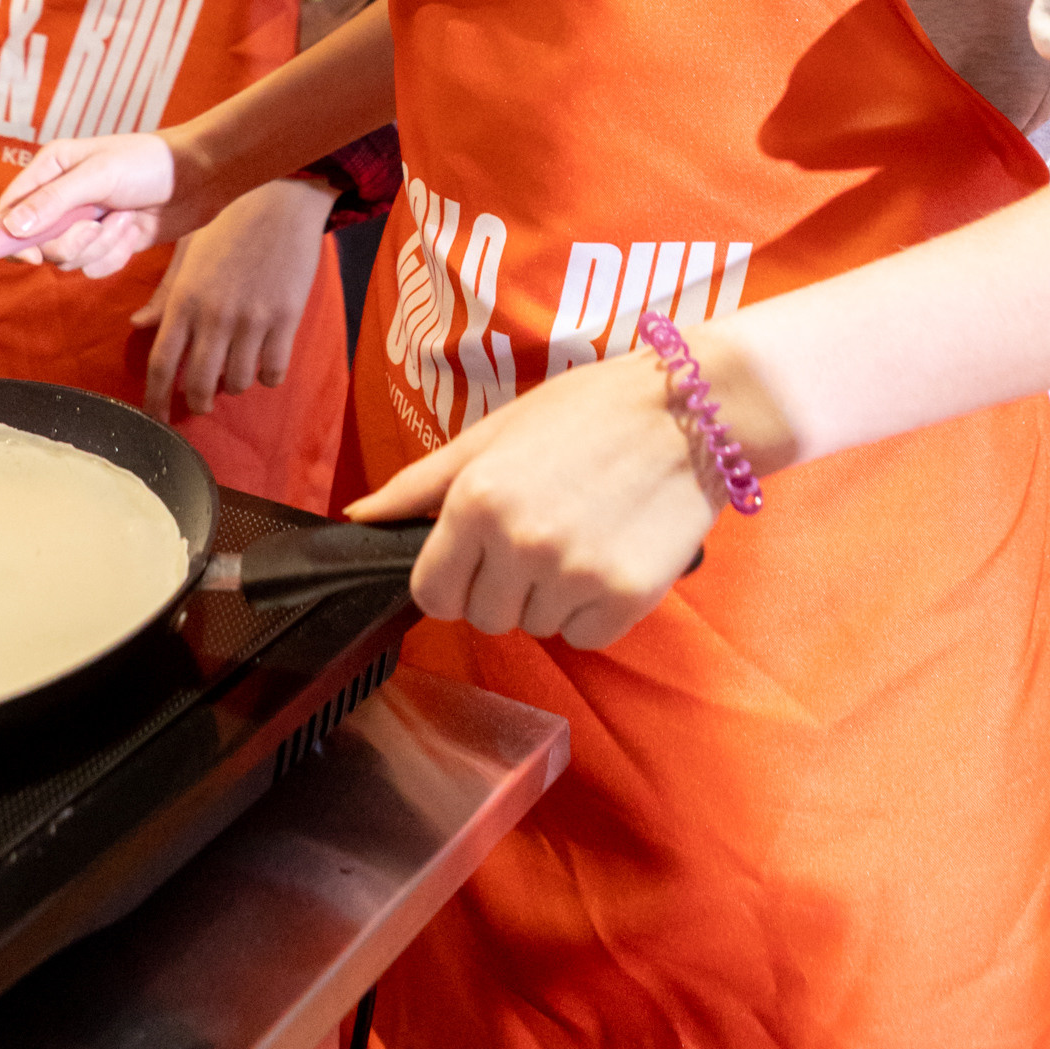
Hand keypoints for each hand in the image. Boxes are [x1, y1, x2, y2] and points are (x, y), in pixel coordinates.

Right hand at [0, 128, 225, 275]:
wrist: (199, 179)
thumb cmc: (149, 163)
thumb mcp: (99, 175)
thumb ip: (54, 202)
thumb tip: (12, 228)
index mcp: (50, 169)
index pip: (8, 210)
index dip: (11, 238)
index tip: (32, 256)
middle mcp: (61, 198)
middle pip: (38, 245)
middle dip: (72, 242)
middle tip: (97, 224)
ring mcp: (83, 223)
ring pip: (68, 261)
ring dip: (101, 245)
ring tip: (126, 217)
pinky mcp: (106, 244)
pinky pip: (95, 268)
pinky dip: (117, 255)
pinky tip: (135, 230)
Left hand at [132, 175, 334, 418]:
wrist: (280, 198)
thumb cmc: (227, 222)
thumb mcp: (188, 254)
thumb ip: (165, 293)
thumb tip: (138, 325)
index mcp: (184, 298)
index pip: (161, 364)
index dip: (154, 400)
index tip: (154, 418)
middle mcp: (214, 314)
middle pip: (198, 384)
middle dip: (196, 403)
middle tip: (198, 401)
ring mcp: (252, 319)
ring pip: (238, 382)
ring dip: (233, 385)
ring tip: (234, 370)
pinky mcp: (286, 318)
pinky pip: (273, 371)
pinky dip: (266, 376)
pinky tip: (264, 362)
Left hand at [347, 351, 725, 648]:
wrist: (690, 411)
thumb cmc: (589, 413)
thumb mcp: (494, 433)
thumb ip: (421, 483)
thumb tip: (359, 517)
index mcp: (477, 499)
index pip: (431, 594)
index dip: (451, 579)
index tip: (477, 556)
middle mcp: (520, 542)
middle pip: (483, 616)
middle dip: (503, 586)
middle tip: (541, 531)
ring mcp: (574, 575)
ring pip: (536, 626)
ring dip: (551, 595)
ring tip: (582, 532)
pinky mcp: (626, 598)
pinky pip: (586, 637)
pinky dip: (595, 609)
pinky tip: (611, 555)